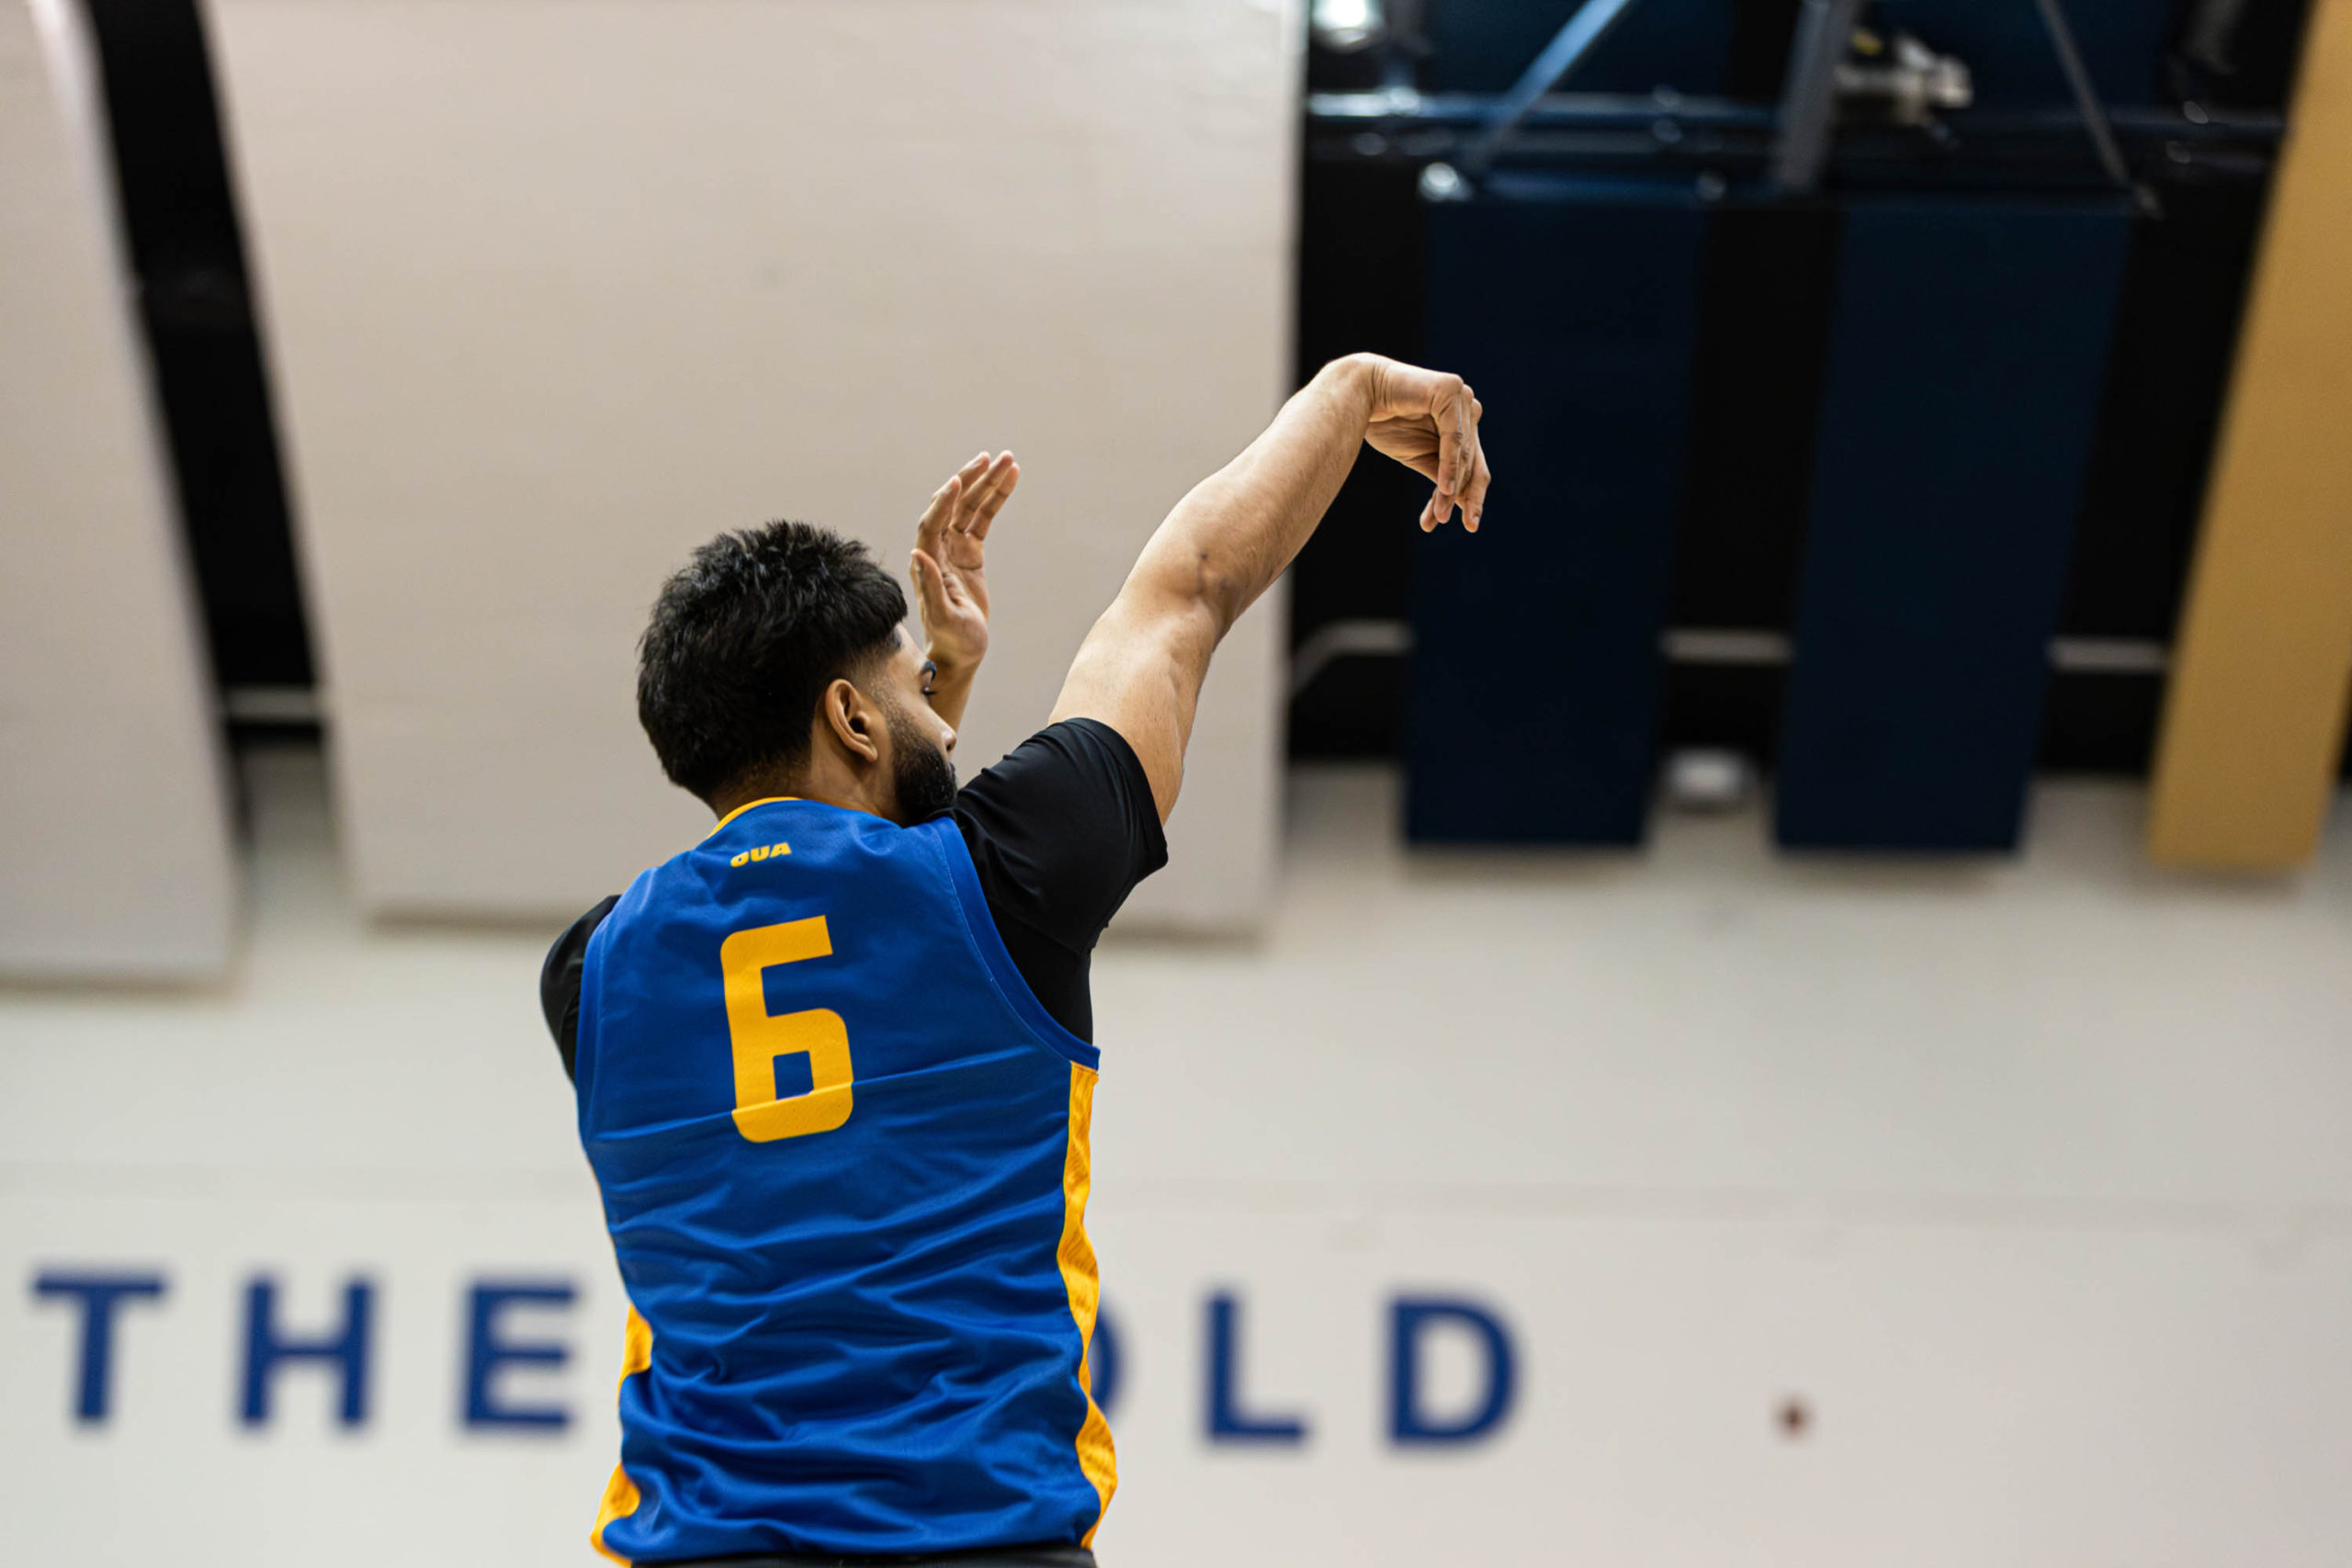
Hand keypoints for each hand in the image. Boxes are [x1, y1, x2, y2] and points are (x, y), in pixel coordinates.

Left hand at [911, 450, 1016, 674]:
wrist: (961, 650)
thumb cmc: (952, 637)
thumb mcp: (942, 616)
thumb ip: (931, 585)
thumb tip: (917, 553)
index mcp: (927, 561)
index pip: (933, 522)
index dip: (945, 502)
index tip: (959, 481)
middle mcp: (937, 547)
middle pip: (954, 505)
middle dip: (972, 481)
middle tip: (992, 459)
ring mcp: (955, 546)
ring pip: (972, 506)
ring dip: (989, 483)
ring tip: (1010, 461)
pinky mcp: (970, 550)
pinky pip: (984, 518)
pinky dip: (996, 499)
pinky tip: (1011, 480)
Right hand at [1360, 356, 1490, 531]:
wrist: (1358, 393)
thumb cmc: (1385, 423)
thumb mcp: (1419, 456)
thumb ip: (1442, 474)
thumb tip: (1464, 503)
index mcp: (1463, 421)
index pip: (1473, 464)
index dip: (1472, 495)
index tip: (1469, 525)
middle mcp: (1467, 407)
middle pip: (1473, 461)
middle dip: (1463, 496)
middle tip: (1458, 526)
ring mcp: (1462, 397)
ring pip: (1463, 453)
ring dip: (1451, 487)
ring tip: (1441, 515)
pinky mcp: (1450, 391)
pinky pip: (1453, 437)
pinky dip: (1449, 464)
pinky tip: (1444, 488)